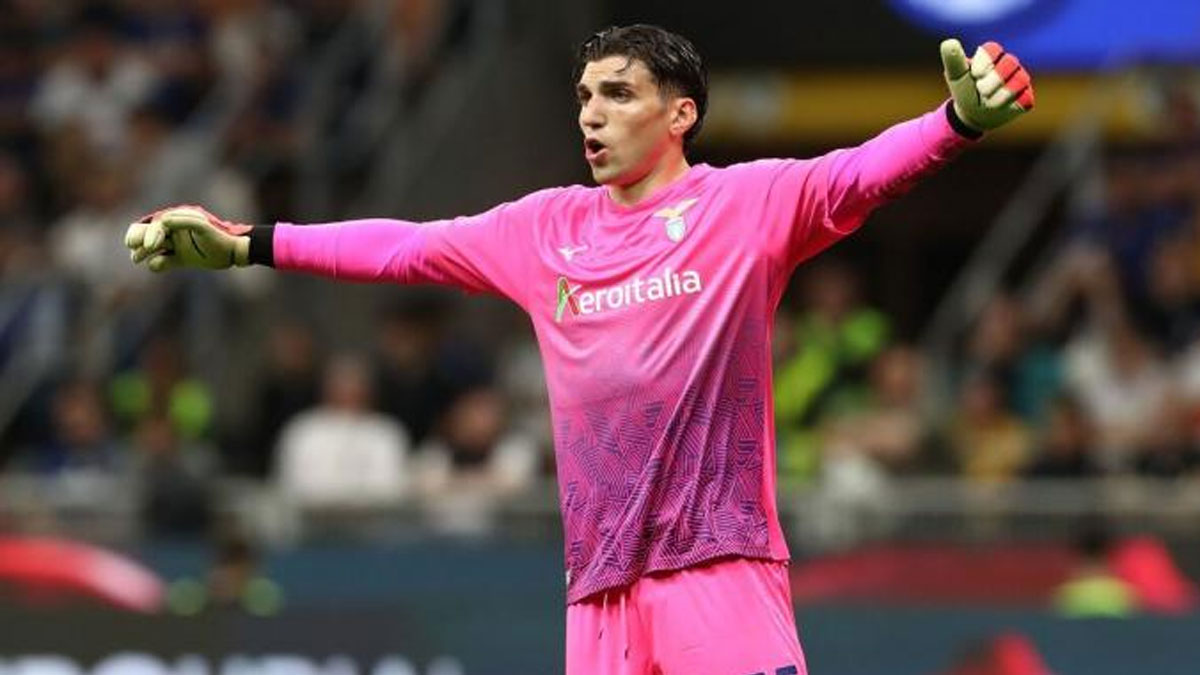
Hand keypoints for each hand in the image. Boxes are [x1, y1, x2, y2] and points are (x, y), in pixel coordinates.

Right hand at [125, 205, 252, 271]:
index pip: (156, 225)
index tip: (152, 246)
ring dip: (142, 252)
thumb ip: (184, 222)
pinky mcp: (181, 258)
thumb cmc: (219, 237)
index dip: (150, 234)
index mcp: (177, 220)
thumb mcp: (203, 227)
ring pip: (152, 248)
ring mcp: (176, 245)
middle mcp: (174, 231)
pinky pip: (163, 261)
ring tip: (136, 259)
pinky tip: (156, 265)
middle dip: (138, 239)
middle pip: (147, 233)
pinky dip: (157, 264)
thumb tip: (163, 221)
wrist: (233, 252)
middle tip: (132, 247)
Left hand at [941, 38, 1034, 132]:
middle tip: (981, 91)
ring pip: (1019, 80)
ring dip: (999, 96)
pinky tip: (1001, 107)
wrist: (973, 115)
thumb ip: (953, 60)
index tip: (975, 75)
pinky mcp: (1026, 96)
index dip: (984, 63)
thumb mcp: (956, 77)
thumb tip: (949, 43)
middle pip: (1010, 62)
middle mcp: (1009, 64)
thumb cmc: (964, 91)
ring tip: (988, 101)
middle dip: (991, 81)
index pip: (994, 49)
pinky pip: (1025, 98)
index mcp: (991, 55)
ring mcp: (1020, 78)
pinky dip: (1010, 106)